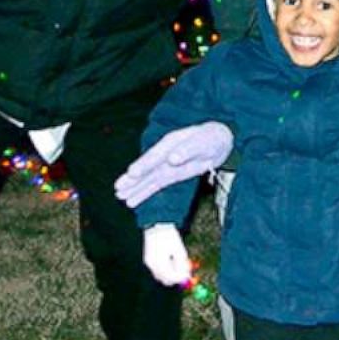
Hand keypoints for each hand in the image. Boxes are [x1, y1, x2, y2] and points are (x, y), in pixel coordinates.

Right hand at [115, 121, 232, 207]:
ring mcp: (166, 165)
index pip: (154, 156)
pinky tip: (132, 201)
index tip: (132, 173)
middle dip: (133, 179)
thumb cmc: (211, 138)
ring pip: (148, 178)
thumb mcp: (202, 142)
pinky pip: (155, 185)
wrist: (220, 141)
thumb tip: (172, 159)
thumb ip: (187, 150)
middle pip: (146, 168)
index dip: (144, 164)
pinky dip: (144, 193)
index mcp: (170, 143)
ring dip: (135, 188)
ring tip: (120, 196)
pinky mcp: (171, 174)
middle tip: (118, 188)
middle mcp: (164, 154)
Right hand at [141, 225, 191, 285]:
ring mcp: (148, 263)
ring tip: (177, 261)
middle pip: (165, 280)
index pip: (171, 277)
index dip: (181, 278)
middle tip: (184, 271)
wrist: (155, 224)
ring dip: (170, 274)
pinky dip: (165, 269)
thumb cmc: (168, 235)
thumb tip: (187, 275)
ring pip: (161, 276)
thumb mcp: (178, 248)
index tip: (188, 275)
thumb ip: (182, 263)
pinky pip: (157, 270)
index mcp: (160, 262)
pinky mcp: (147, 261)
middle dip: (175, 277)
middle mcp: (152, 265)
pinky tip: (169, 259)